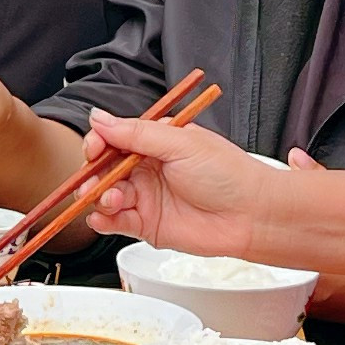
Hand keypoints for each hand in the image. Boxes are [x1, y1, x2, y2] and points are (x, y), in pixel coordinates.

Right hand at [79, 118, 299, 259]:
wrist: (251, 215)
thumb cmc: (228, 174)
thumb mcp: (180, 143)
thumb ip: (136, 133)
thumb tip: (99, 118)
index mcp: (156, 142)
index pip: (114, 138)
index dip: (99, 142)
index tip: (94, 148)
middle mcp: (147, 169)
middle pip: (104, 168)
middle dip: (92, 172)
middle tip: (94, 179)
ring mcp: (146, 197)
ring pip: (105, 195)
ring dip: (99, 196)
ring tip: (112, 198)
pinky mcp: (147, 225)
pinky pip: (115, 222)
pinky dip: (103, 220)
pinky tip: (105, 217)